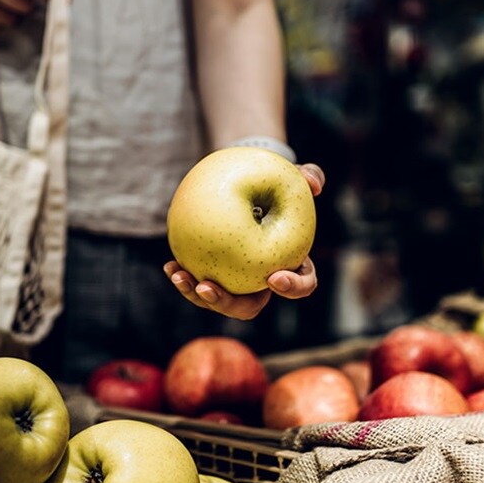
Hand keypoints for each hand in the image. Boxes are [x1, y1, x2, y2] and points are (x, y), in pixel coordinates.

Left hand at [164, 163, 324, 320]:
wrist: (249, 186)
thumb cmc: (278, 183)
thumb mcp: (297, 175)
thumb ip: (310, 176)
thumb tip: (314, 183)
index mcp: (292, 266)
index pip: (300, 285)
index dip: (291, 288)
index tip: (273, 277)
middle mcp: (263, 282)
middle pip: (249, 306)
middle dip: (227, 303)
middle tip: (207, 288)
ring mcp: (237, 282)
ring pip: (219, 300)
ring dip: (197, 295)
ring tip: (180, 276)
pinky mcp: (215, 275)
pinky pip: (198, 282)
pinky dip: (184, 277)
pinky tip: (169, 265)